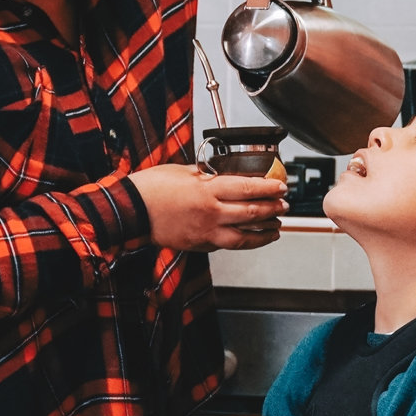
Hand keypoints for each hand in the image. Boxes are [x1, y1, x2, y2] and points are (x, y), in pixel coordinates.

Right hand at [126, 164, 288, 251]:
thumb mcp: (183, 171)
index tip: (281, 186)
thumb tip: (222, 174)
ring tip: (276, 227)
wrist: (132, 211)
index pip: (248, 188)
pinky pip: (228, 244)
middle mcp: (210, 213)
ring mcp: (205, 232)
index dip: (269, 188)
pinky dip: (245, 242)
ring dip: (264, 231)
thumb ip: (206, 175)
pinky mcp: (199, 245)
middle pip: (252, 213)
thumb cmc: (151, 188)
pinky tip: (252, 238)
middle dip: (272, 209)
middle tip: (284, 205)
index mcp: (207, 190)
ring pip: (244, 236)